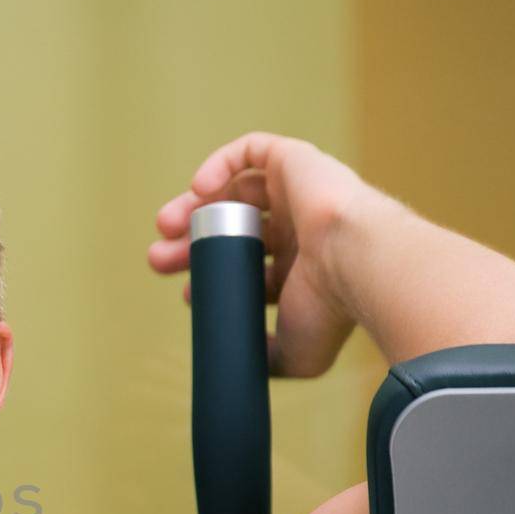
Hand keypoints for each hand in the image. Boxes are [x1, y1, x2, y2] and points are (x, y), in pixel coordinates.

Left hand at [147, 132, 372, 377]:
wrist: (354, 262)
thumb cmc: (331, 309)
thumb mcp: (296, 354)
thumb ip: (267, 359)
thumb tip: (241, 363)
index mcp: (305, 268)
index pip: (248, 266)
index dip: (211, 276)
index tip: (188, 295)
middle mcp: (303, 228)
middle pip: (234, 228)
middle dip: (191, 244)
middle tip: (160, 260)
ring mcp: (301, 193)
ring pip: (237, 190)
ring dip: (195, 206)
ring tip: (166, 227)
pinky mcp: (297, 161)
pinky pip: (253, 150)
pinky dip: (221, 164)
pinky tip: (198, 188)